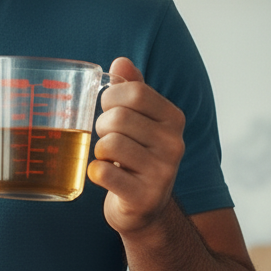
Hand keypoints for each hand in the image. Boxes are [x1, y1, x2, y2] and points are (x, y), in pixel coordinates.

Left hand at [87, 57, 184, 235]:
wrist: (144, 208)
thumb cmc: (137, 155)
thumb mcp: (140, 120)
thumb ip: (132, 90)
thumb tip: (121, 62)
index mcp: (173, 119)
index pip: (134, 92)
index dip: (110, 98)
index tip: (108, 109)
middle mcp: (174, 144)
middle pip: (118, 118)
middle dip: (102, 126)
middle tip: (107, 139)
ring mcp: (162, 172)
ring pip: (109, 144)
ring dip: (99, 150)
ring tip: (109, 158)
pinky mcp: (144, 197)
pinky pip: (104, 173)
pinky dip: (96, 172)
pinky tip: (104, 175)